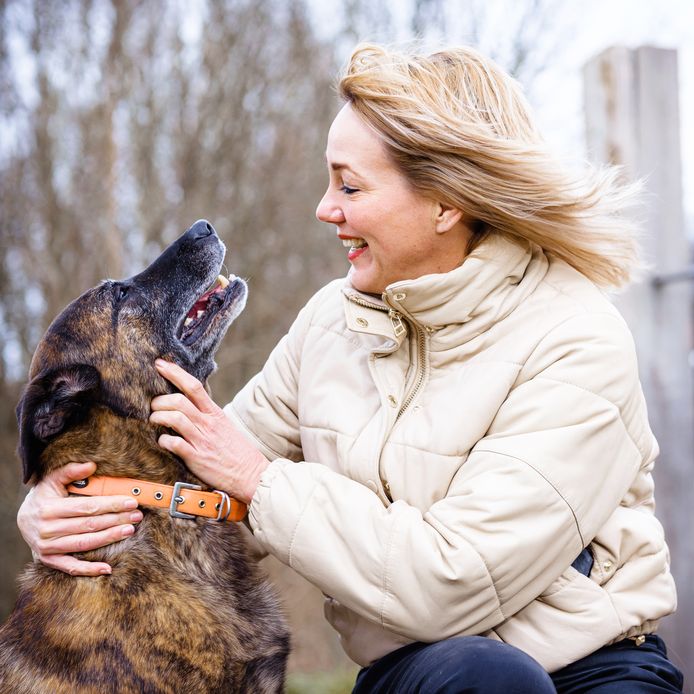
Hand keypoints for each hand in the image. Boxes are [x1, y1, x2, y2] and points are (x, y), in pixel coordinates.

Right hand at [16, 461, 142, 575]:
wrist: (23, 518)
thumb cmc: (44, 496)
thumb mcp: (52, 480)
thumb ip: (70, 471)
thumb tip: (92, 465)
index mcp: (49, 509)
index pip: (87, 507)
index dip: (111, 505)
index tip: (131, 502)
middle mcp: (47, 529)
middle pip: (89, 525)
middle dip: (116, 520)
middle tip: (137, 516)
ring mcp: (47, 547)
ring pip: (84, 544)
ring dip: (109, 538)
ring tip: (129, 530)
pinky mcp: (48, 560)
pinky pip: (70, 567)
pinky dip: (88, 569)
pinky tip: (107, 568)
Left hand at [150, 360, 268, 503]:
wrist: (252, 474)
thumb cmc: (237, 451)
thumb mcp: (224, 426)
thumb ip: (207, 415)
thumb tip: (188, 405)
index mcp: (215, 413)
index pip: (194, 386)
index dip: (175, 372)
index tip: (160, 363)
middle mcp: (208, 423)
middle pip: (179, 400)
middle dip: (160, 400)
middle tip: (153, 405)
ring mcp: (202, 440)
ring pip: (175, 418)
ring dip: (158, 417)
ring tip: (154, 421)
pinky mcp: (197, 458)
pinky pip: (174, 443)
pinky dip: (163, 440)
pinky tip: (162, 441)